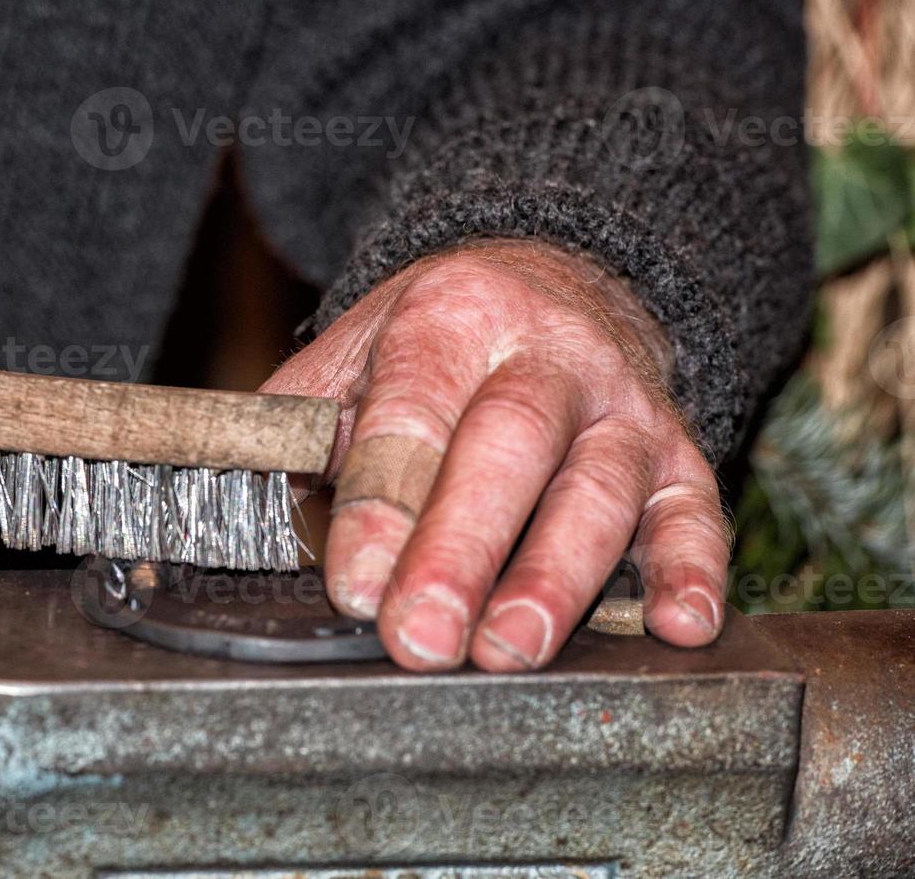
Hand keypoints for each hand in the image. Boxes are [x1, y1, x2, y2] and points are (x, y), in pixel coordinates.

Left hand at [261, 239, 728, 671]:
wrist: (550, 283)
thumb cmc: (434, 343)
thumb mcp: (353, 356)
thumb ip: (299, 429)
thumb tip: (237, 518)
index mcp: (448, 315)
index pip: (411, 412)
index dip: (382, 505)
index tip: (355, 586)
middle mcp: (546, 351)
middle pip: (510, 445)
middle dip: (463, 548)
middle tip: (424, 638)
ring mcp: (621, 401)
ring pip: (599, 487)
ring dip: (557, 578)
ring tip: (509, 649)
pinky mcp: (677, 449)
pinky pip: (694, 509)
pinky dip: (691, 571)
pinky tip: (678, 625)